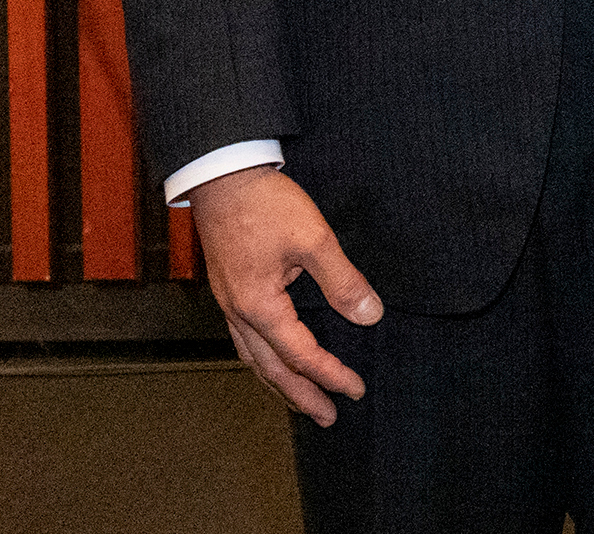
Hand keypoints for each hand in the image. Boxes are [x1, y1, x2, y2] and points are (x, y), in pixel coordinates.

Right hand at [189, 166, 380, 427]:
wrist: (223, 176)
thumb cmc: (266, 205)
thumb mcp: (314, 240)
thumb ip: (342, 281)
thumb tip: (369, 315)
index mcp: (259, 306)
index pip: (300, 354)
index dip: (330, 374)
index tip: (355, 391)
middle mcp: (238, 313)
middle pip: (270, 369)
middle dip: (301, 395)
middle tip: (328, 417)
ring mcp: (230, 303)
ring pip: (254, 357)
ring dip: (280, 382)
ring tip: (303, 399)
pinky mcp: (230, 289)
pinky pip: (246, 339)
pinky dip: (264, 358)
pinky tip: (277, 357)